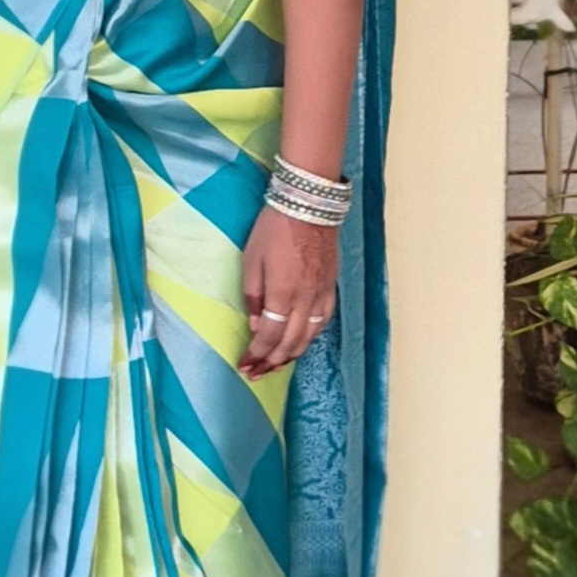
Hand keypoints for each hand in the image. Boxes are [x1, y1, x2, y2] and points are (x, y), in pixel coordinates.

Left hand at [240, 204, 337, 374]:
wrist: (309, 204)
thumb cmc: (275, 227)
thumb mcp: (251, 259)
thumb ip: (253, 296)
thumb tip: (257, 326)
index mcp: (283, 293)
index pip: (270, 336)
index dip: (256, 355)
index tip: (244, 365)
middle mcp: (305, 300)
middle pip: (290, 343)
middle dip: (271, 362)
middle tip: (256, 373)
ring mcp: (321, 294)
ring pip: (310, 336)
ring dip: (292, 355)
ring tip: (276, 364)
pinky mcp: (331, 286)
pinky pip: (323, 321)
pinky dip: (311, 337)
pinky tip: (302, 341)